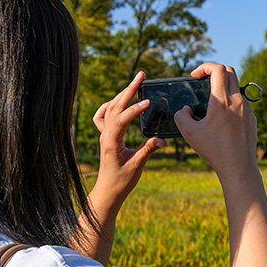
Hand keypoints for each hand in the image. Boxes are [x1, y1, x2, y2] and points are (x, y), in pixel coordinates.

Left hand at [91, 71, 166, 203]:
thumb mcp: (137, 166)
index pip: (121, 120)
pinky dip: (110, 105)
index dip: (134, 110)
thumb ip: (148, 150)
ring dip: (122, 93)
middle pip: (114, 106)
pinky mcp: (106, 136)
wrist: (108, 191)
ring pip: (110, 107)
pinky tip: (119, 101)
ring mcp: (104, 134)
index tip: (148, 101)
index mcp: (111, 142)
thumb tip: (163, 139)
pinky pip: (103, 115)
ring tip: (136, 82)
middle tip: (141, 75)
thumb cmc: (122, 181)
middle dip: (128, 89)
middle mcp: (105, 135)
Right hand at [175, 62, 256, 182]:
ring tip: (211, 102)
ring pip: (237, 88)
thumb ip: (181, 117)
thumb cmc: (214, 150)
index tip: (195, 76)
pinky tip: (222, 119)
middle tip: (204, 81)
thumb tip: (185, 110)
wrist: (238, 167)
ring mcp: (248, 110)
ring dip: (224, 88)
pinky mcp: (252, 119)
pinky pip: (242, 104)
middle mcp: (238, 101)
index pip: (218, 68)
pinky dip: (231, 103)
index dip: (204, 66)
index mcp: (222, 100)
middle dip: (215, 71)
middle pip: (230, 72)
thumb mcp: (189, 133)